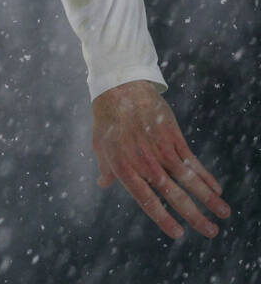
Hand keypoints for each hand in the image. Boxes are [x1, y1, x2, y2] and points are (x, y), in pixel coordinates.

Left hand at [92, 80, 230, 238]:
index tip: (179, 234)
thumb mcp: (100, 146)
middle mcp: (144, 162)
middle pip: (173, 194)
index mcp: (125, 168)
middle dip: (195, 215)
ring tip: (224, 214)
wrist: (120, 89)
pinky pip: (192, 160)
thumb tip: (103, 184)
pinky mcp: (173, 136)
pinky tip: (218, 188)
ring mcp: (160, 149)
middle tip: (211, 232)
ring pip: (189, 179)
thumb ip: (106, 168)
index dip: (164, 218)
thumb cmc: (108, 120)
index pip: (147, 200)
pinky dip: (206, 175)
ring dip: (209, 198)